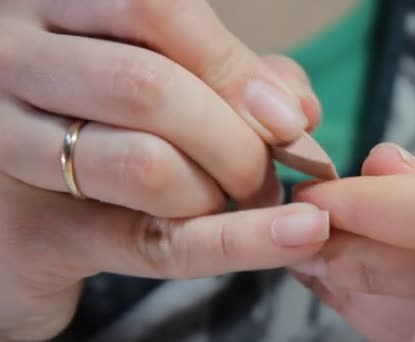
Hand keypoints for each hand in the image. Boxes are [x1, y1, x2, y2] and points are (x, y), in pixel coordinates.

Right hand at [0, 2, 325, 339]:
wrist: (20, 215)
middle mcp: (17, 64)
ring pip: (145, 164)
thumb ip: (228, 77)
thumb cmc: (94, 131)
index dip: (233, 68)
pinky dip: (237, 242)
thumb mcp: (160, 82)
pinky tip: (292, 236)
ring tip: (242, 200)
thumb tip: (298, 108)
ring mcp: (6, 146)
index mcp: (56, 10)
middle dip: (236, 140)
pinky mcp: (28, 233)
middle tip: (268, 173)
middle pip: (148, 87)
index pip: (155, 11)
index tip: (288, 120)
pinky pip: (150, 240)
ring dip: (222, 190)